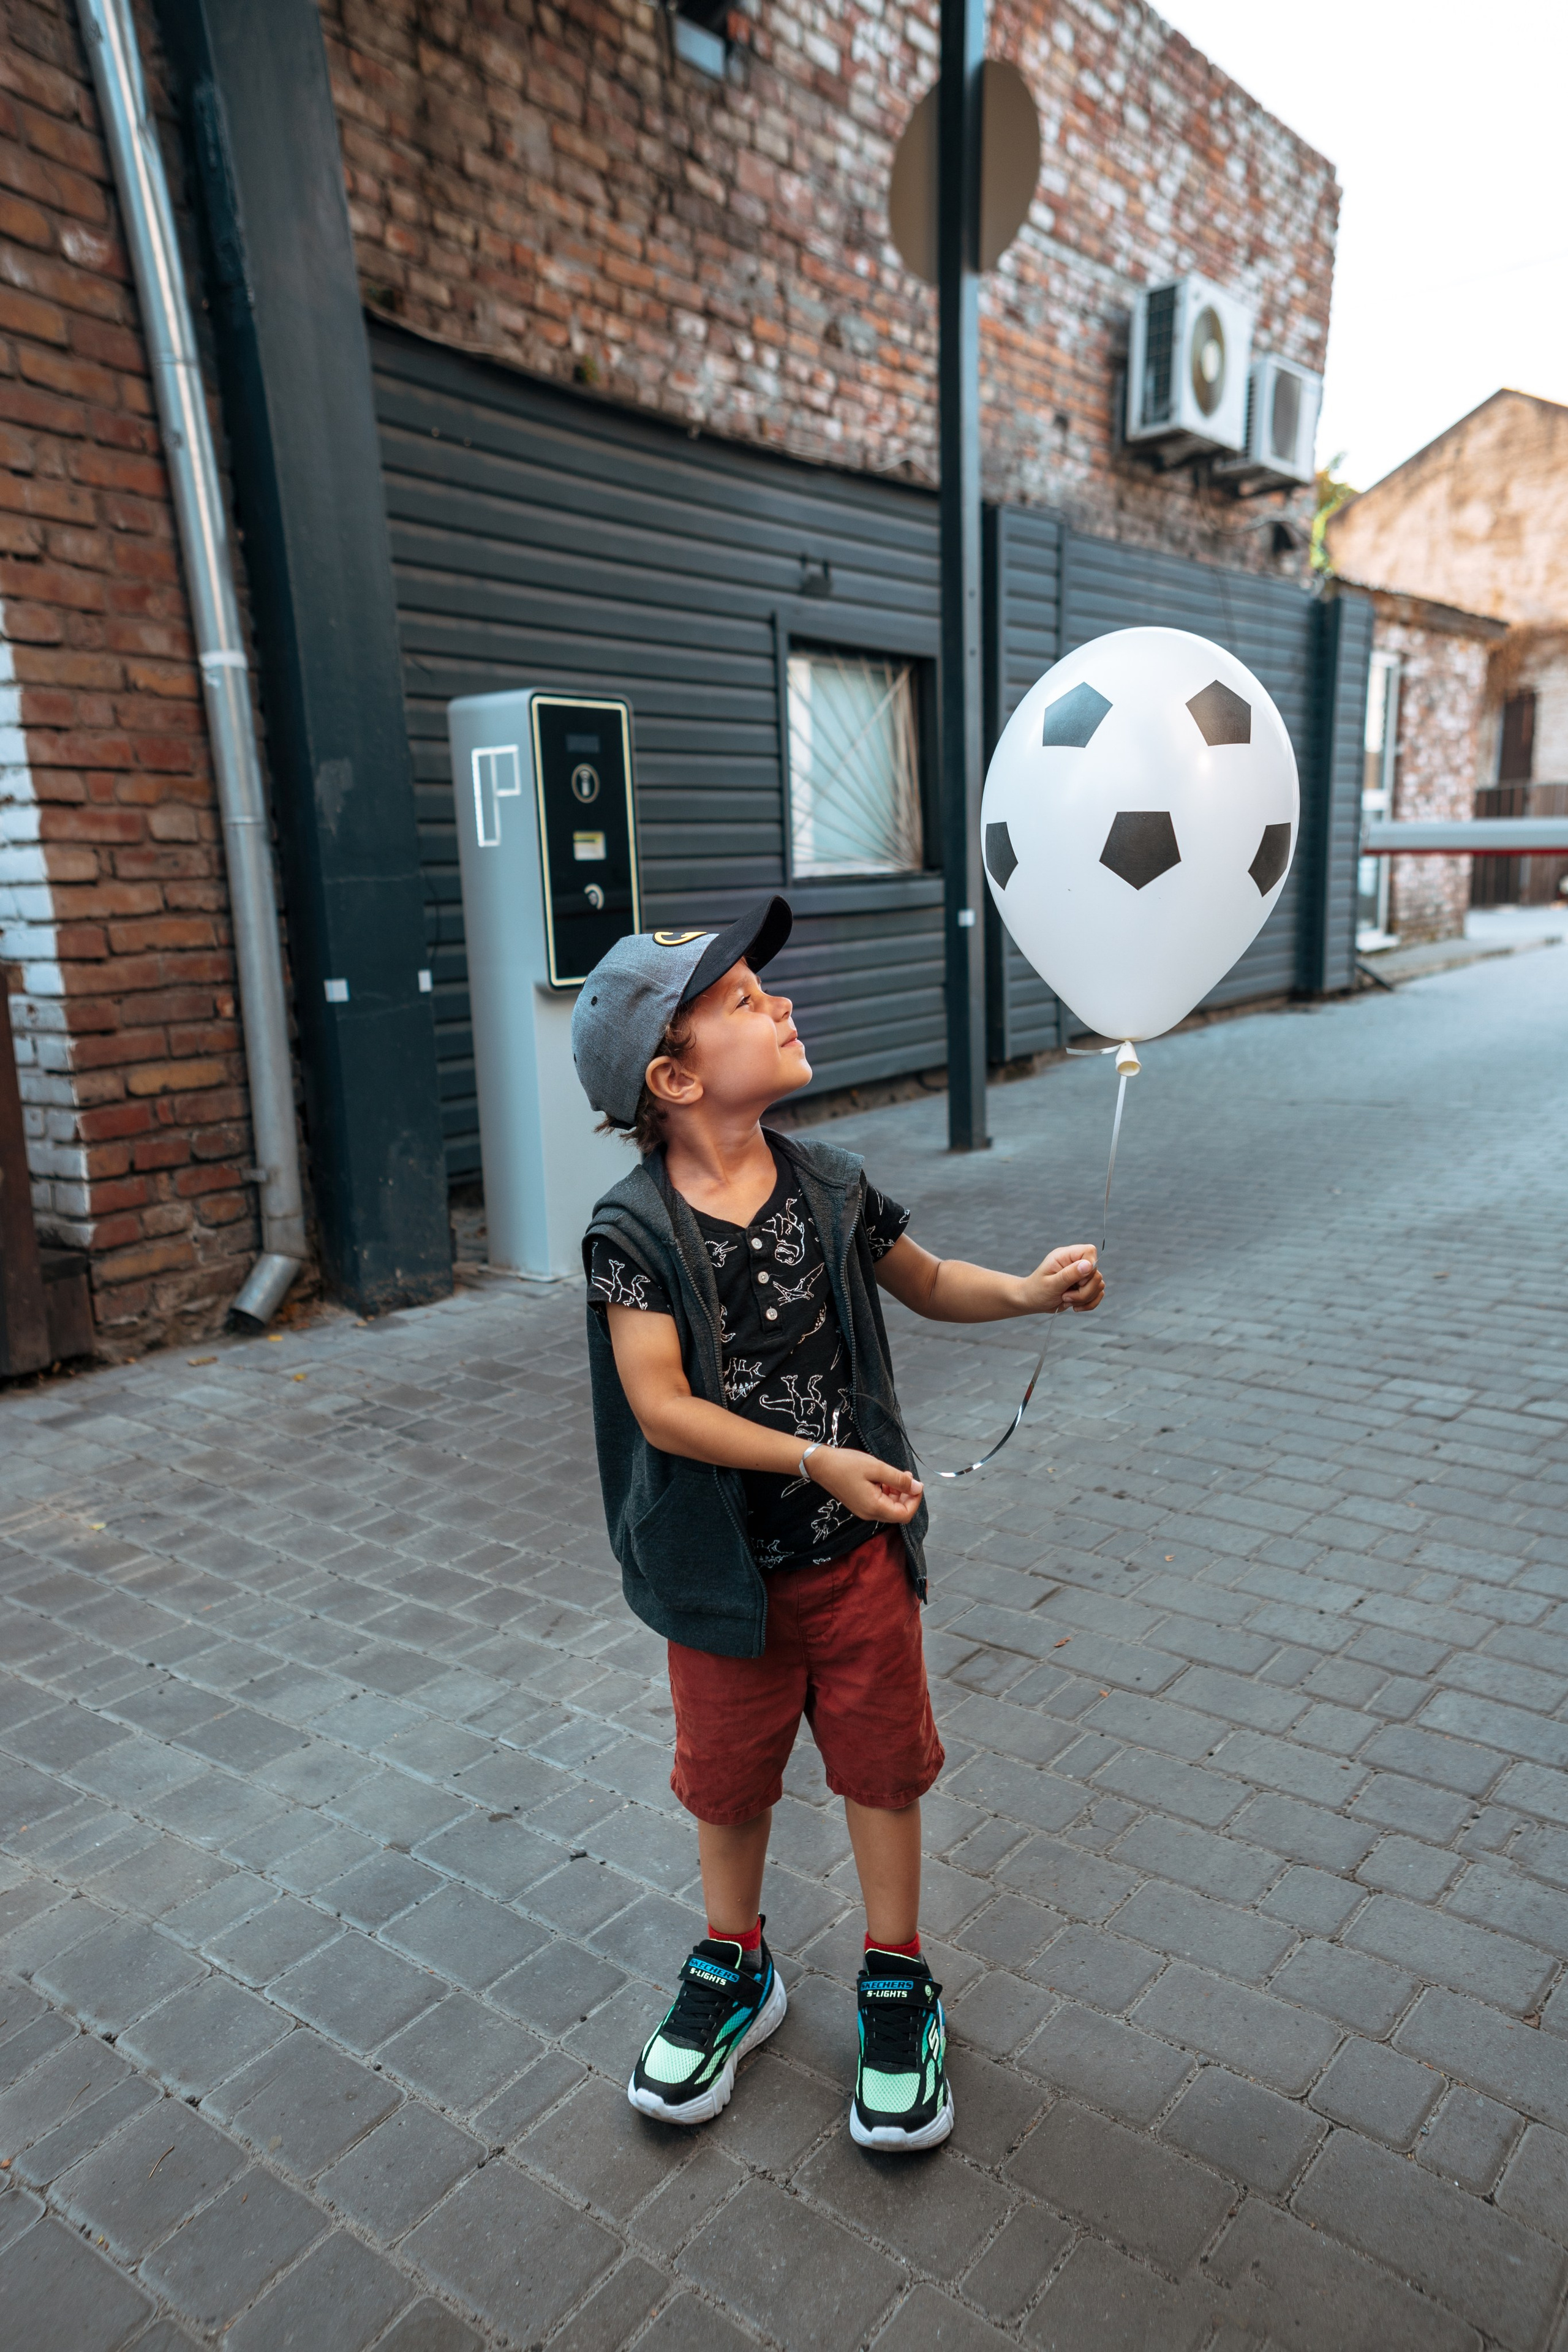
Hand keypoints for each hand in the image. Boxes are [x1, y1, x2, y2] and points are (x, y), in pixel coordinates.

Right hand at [807, 1446, 923, 1522]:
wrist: (820, 1465)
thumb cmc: (847, 1464)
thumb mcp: (877, 1468)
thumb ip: (899, 1479)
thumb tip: (917, 1487)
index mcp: (874, 1507)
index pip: (905, 1515)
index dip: (915, 1501)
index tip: (916, 1484)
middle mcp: (869, 1514)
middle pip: (898, 1513)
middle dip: (907, 1496)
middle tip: (907, 1476)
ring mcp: (863, 1510)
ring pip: (890, 1508)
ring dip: (897, 1493)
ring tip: (896, 1474)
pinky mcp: (860, 1504)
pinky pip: (880, 1503)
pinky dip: (887, 1492)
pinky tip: (885, 1478)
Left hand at [1023, 1244, 1102, 1314]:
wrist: (1031, 1301)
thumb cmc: (1036, 1290)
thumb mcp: (1051, 1284)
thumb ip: (1069, 1274)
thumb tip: (1088, 1265)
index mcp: (1065, 1256)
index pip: (1089, 1251)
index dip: (1089, 1268)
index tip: (1077, 1282)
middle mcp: (1075, 1263)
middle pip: (1096, 1273)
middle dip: (1084, 1291)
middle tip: (1065, 1296)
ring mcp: (1081, 1275)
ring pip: (1099, 1285)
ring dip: (1084, 1299)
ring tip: (1066, 1300)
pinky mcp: (1085, 1287)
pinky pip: (1098, 1294)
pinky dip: (1089, 1304)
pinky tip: (1074, 1306)